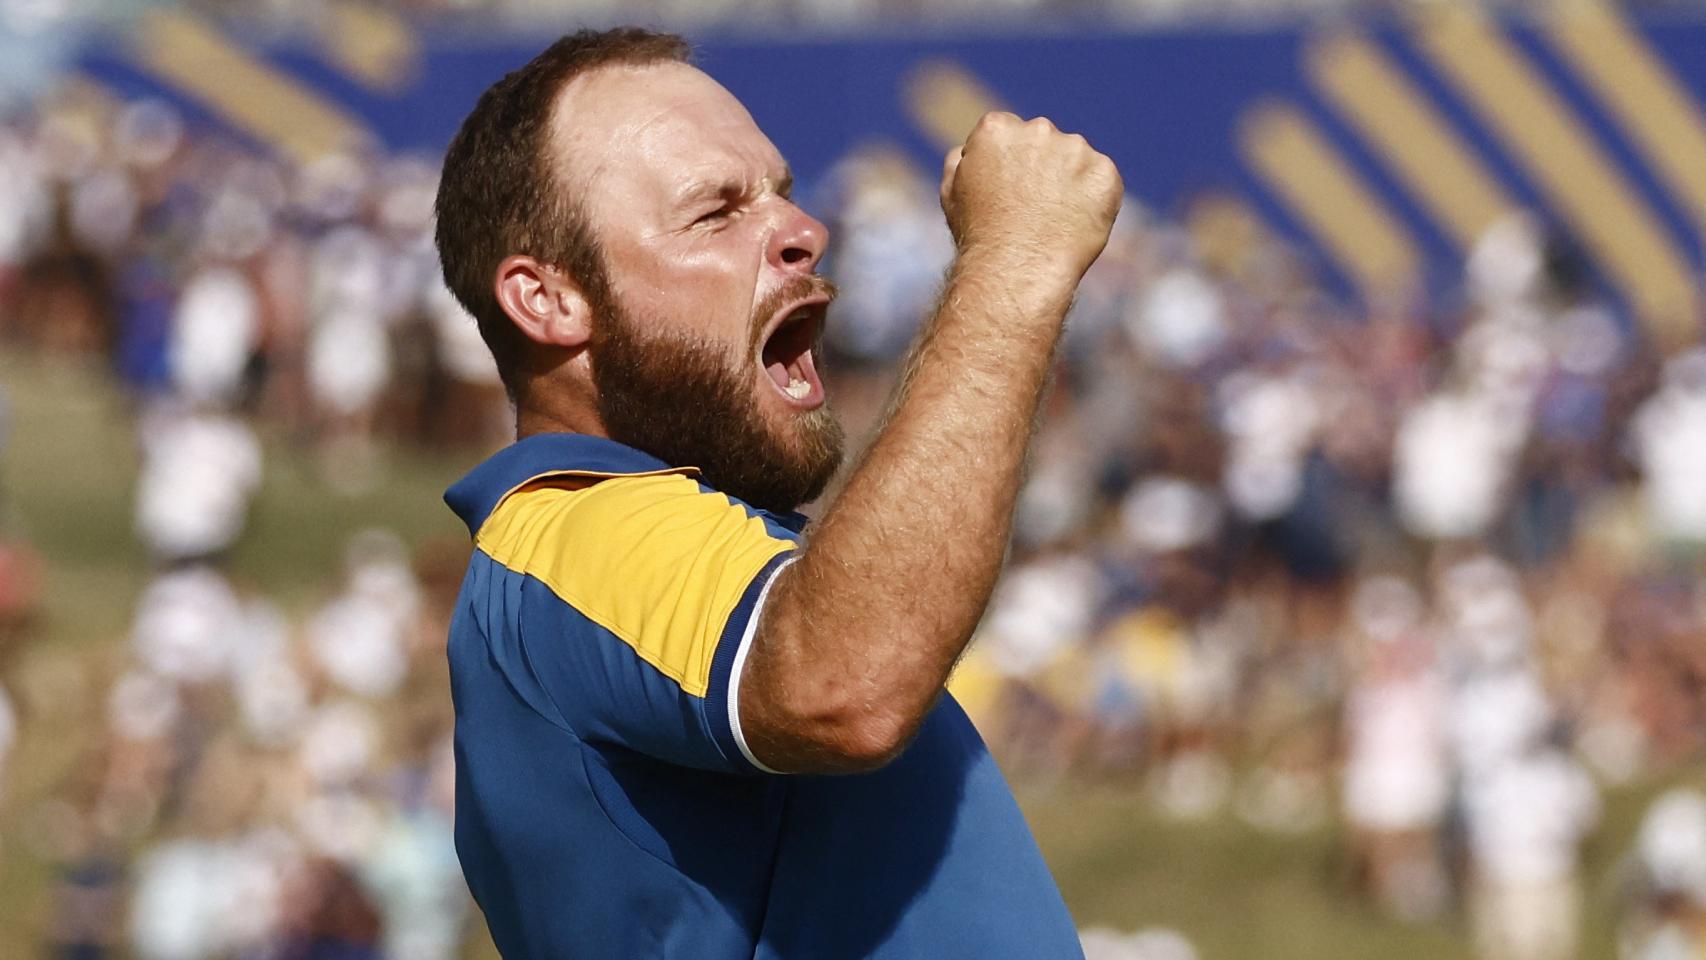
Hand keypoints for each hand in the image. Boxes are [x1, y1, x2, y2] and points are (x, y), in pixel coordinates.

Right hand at [939, 111, 1123, 284]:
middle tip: (1033, 210)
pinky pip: (1102, 181)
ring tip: (1053, 221)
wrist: (1016, 269)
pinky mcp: (1104, 173)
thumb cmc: (979, 235)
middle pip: (1045, 142)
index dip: (1009, 164)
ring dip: (1070, 181)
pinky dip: (1094, 200)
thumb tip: (968, 149)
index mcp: (997, 128)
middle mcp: (1038, 129)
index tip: (1008, 192)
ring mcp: (1076, 150)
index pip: (1009, 133)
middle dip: (1042, 167)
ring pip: (1076, 160)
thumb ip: (960, 160)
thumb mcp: (951, 192)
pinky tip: (1075, 224)